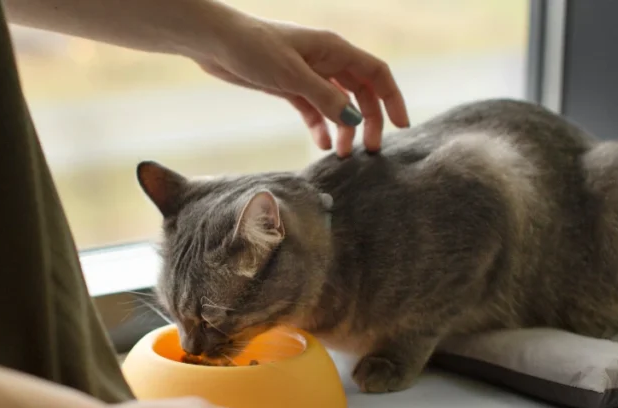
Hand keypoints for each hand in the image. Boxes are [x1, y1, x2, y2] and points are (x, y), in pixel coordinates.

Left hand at [196, 17, 409, 157]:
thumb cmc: (253, 48)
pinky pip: (313, 108)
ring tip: (340, 154)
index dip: (392, 99)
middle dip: (368, 121)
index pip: (376, 73)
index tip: (401, 127)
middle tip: (368, 151)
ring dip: (342, 128)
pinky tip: (319, 144)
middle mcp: (326, 60)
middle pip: (360, 92)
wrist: (215, 43)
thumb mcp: (292, 75)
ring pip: (337, 104)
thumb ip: (326, 98)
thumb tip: (354, 120)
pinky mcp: (289, 86)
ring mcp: (308, 73)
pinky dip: (319, 126)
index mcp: (334, 49)